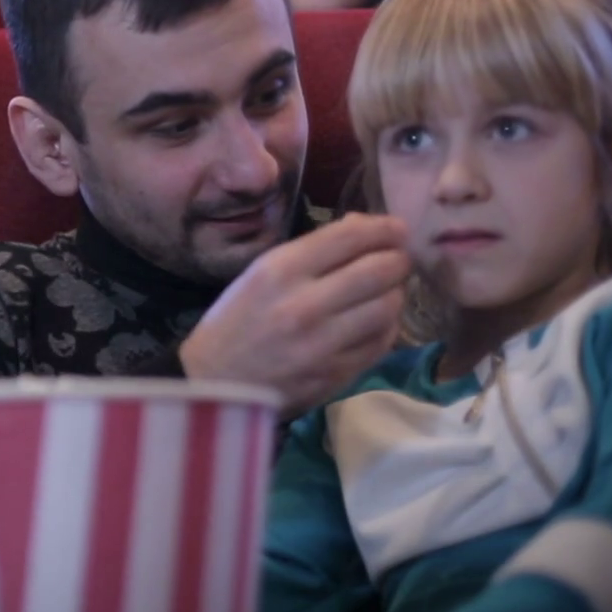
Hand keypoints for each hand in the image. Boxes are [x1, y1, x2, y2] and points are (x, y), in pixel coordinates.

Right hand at [180, 214, 409, 418]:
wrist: (213, 383)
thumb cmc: (235, 321)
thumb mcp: (261, 273)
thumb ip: (313, 251)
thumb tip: (365, 227)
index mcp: (279, 271)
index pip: (350, 237)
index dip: (384, 228)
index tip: (397, 229)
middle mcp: (304, 304)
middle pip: (379, 270)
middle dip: (398, 260)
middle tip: (398, 260)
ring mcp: (323, 344)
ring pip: (388, 307)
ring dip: (394, 294)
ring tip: (385, 292)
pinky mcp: (336, 375)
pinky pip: (381, 342)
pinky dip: (386, 327)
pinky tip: (375, 321)